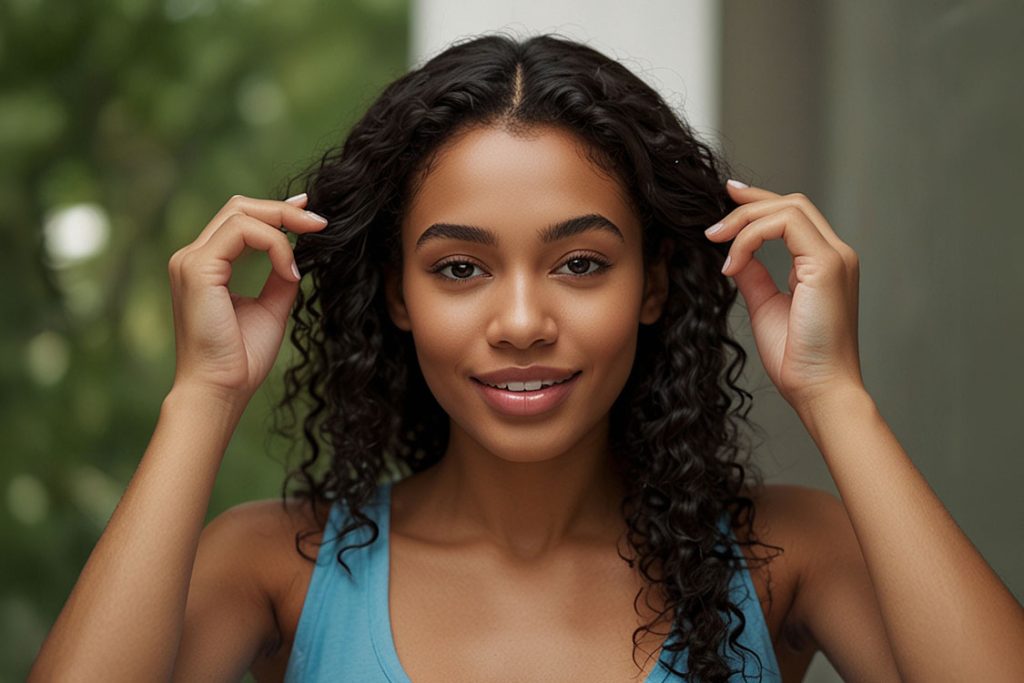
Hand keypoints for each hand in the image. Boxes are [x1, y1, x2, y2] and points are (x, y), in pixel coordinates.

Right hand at [167, 193, 327, 401]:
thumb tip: (298, 258)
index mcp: (206, 267)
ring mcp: (191, 261)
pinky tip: (291, 271)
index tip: (311, 217)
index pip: (239, 222)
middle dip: (283, 209)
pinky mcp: (197, 268)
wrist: (221, 389)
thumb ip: (280, 278)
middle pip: (238, 208)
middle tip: (319, 222)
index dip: (276, 212)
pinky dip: (275, 244)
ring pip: (240, 213)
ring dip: (283, 222)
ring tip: (312, 239)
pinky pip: (243, 232)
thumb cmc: (241, 358)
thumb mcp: (271, 309)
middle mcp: (193, 258)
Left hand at [704, 181, 863, 410]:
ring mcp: (835, 257)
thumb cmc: (796, 357)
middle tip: (712, 226)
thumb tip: (735, 257)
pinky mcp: (827, 264)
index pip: (793, 216)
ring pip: (789, 208)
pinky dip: (751, 237)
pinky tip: (732, 264)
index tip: (726, 199)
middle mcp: (835, 254)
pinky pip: (784, 225)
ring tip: (716, 242)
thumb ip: (754, 275)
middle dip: (748, 203)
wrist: (817, 389)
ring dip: (744, 220)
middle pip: (792, 203)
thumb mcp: (765, 306)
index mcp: (824, 263)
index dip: (759, 202)